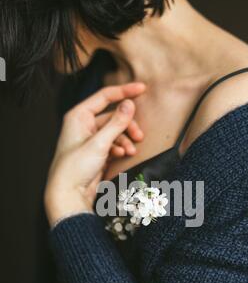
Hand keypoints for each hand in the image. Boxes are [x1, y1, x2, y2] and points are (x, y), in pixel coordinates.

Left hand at [44, 82, 145, 226]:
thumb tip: (130, 103)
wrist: (69, 194)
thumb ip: (116, 123)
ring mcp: (90, 138)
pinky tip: (124, 155)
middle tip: (140, 135)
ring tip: (131, 150)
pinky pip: (114, 143)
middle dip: (127, 125)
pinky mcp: (96, 151)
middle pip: (113, 116)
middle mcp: (83, 125)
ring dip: (126, 139)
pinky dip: (121, 147)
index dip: (124, 91)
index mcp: (78, 116)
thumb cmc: (75, 168)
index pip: (104, 96)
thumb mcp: (99, 143)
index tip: (142, 89)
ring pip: (115, 131)